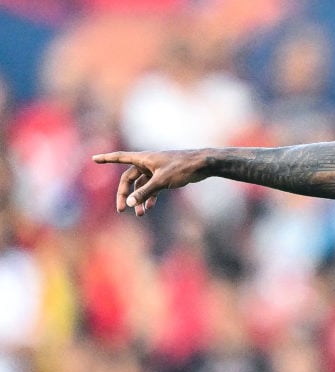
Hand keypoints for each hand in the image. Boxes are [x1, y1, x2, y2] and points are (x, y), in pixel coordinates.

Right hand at [93, 150, 207, 216]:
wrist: (202, 164)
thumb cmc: (181, 168)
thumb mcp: (161, 181)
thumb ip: (145, 192)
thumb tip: (130, 203)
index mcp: (143, 159)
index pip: (120, 157)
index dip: (107, 159)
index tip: (94, 159)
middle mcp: (147, 163)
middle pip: (129, 179)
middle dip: (125, 194)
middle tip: (122, 209)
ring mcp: (155, 170)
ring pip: (141, 185)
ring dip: (139, 199)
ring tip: (140, 214)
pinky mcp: (164, 176)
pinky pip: (152, 187)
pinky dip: (150, 197)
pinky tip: (149, 208)